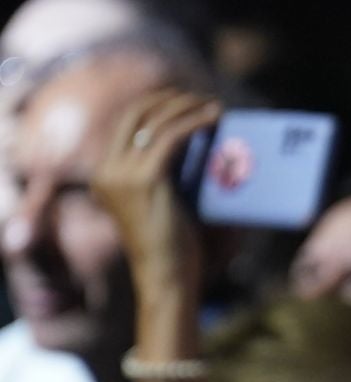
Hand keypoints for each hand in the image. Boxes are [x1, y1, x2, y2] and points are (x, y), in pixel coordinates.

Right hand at [92, 90, 220, 299]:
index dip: (155, 106)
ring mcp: (122, 175)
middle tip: (202, 100)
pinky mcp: (146, 180)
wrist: (167, 281)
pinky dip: (195, 123)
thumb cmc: (173, 251)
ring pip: (156, 122)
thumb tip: (200, 148)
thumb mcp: (162, 206)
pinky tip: (214, 119)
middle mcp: (106, 172)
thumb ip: (166, 178)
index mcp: (103, 177)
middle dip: (170, 101)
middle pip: (136, 114)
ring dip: (188, 108)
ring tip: (215, 108)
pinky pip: (172, 137)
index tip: (185, 103)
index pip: (126, 126)